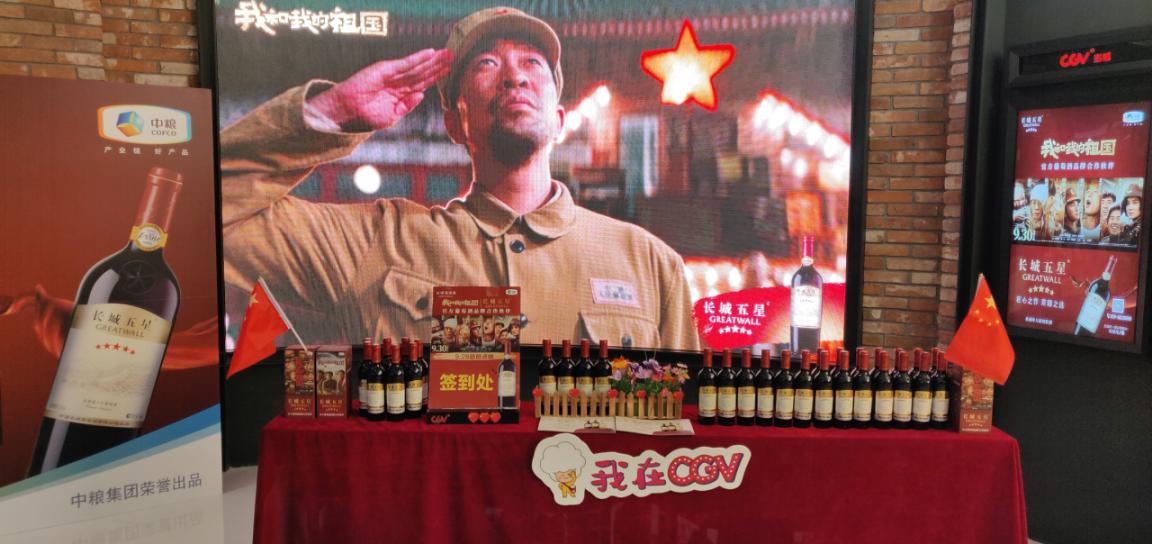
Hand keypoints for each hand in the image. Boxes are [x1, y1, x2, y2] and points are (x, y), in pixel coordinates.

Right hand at [307, 48, 452, 131]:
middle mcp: (398, 82)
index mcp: (400, 94)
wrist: (347, 112)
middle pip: (423, 72)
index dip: (436, 77)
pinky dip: (418, 58)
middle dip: (438, 65)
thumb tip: (422, 94)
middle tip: (454, 56)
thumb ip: (407, 106)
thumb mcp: (392, 116)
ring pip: (417, 66)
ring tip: (447, 53)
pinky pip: (405, 63)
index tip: (450, 71)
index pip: (422, 83)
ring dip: (433, 60)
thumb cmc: (366, 117)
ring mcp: (392, 74)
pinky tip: (430, 53)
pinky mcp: (385, 69)